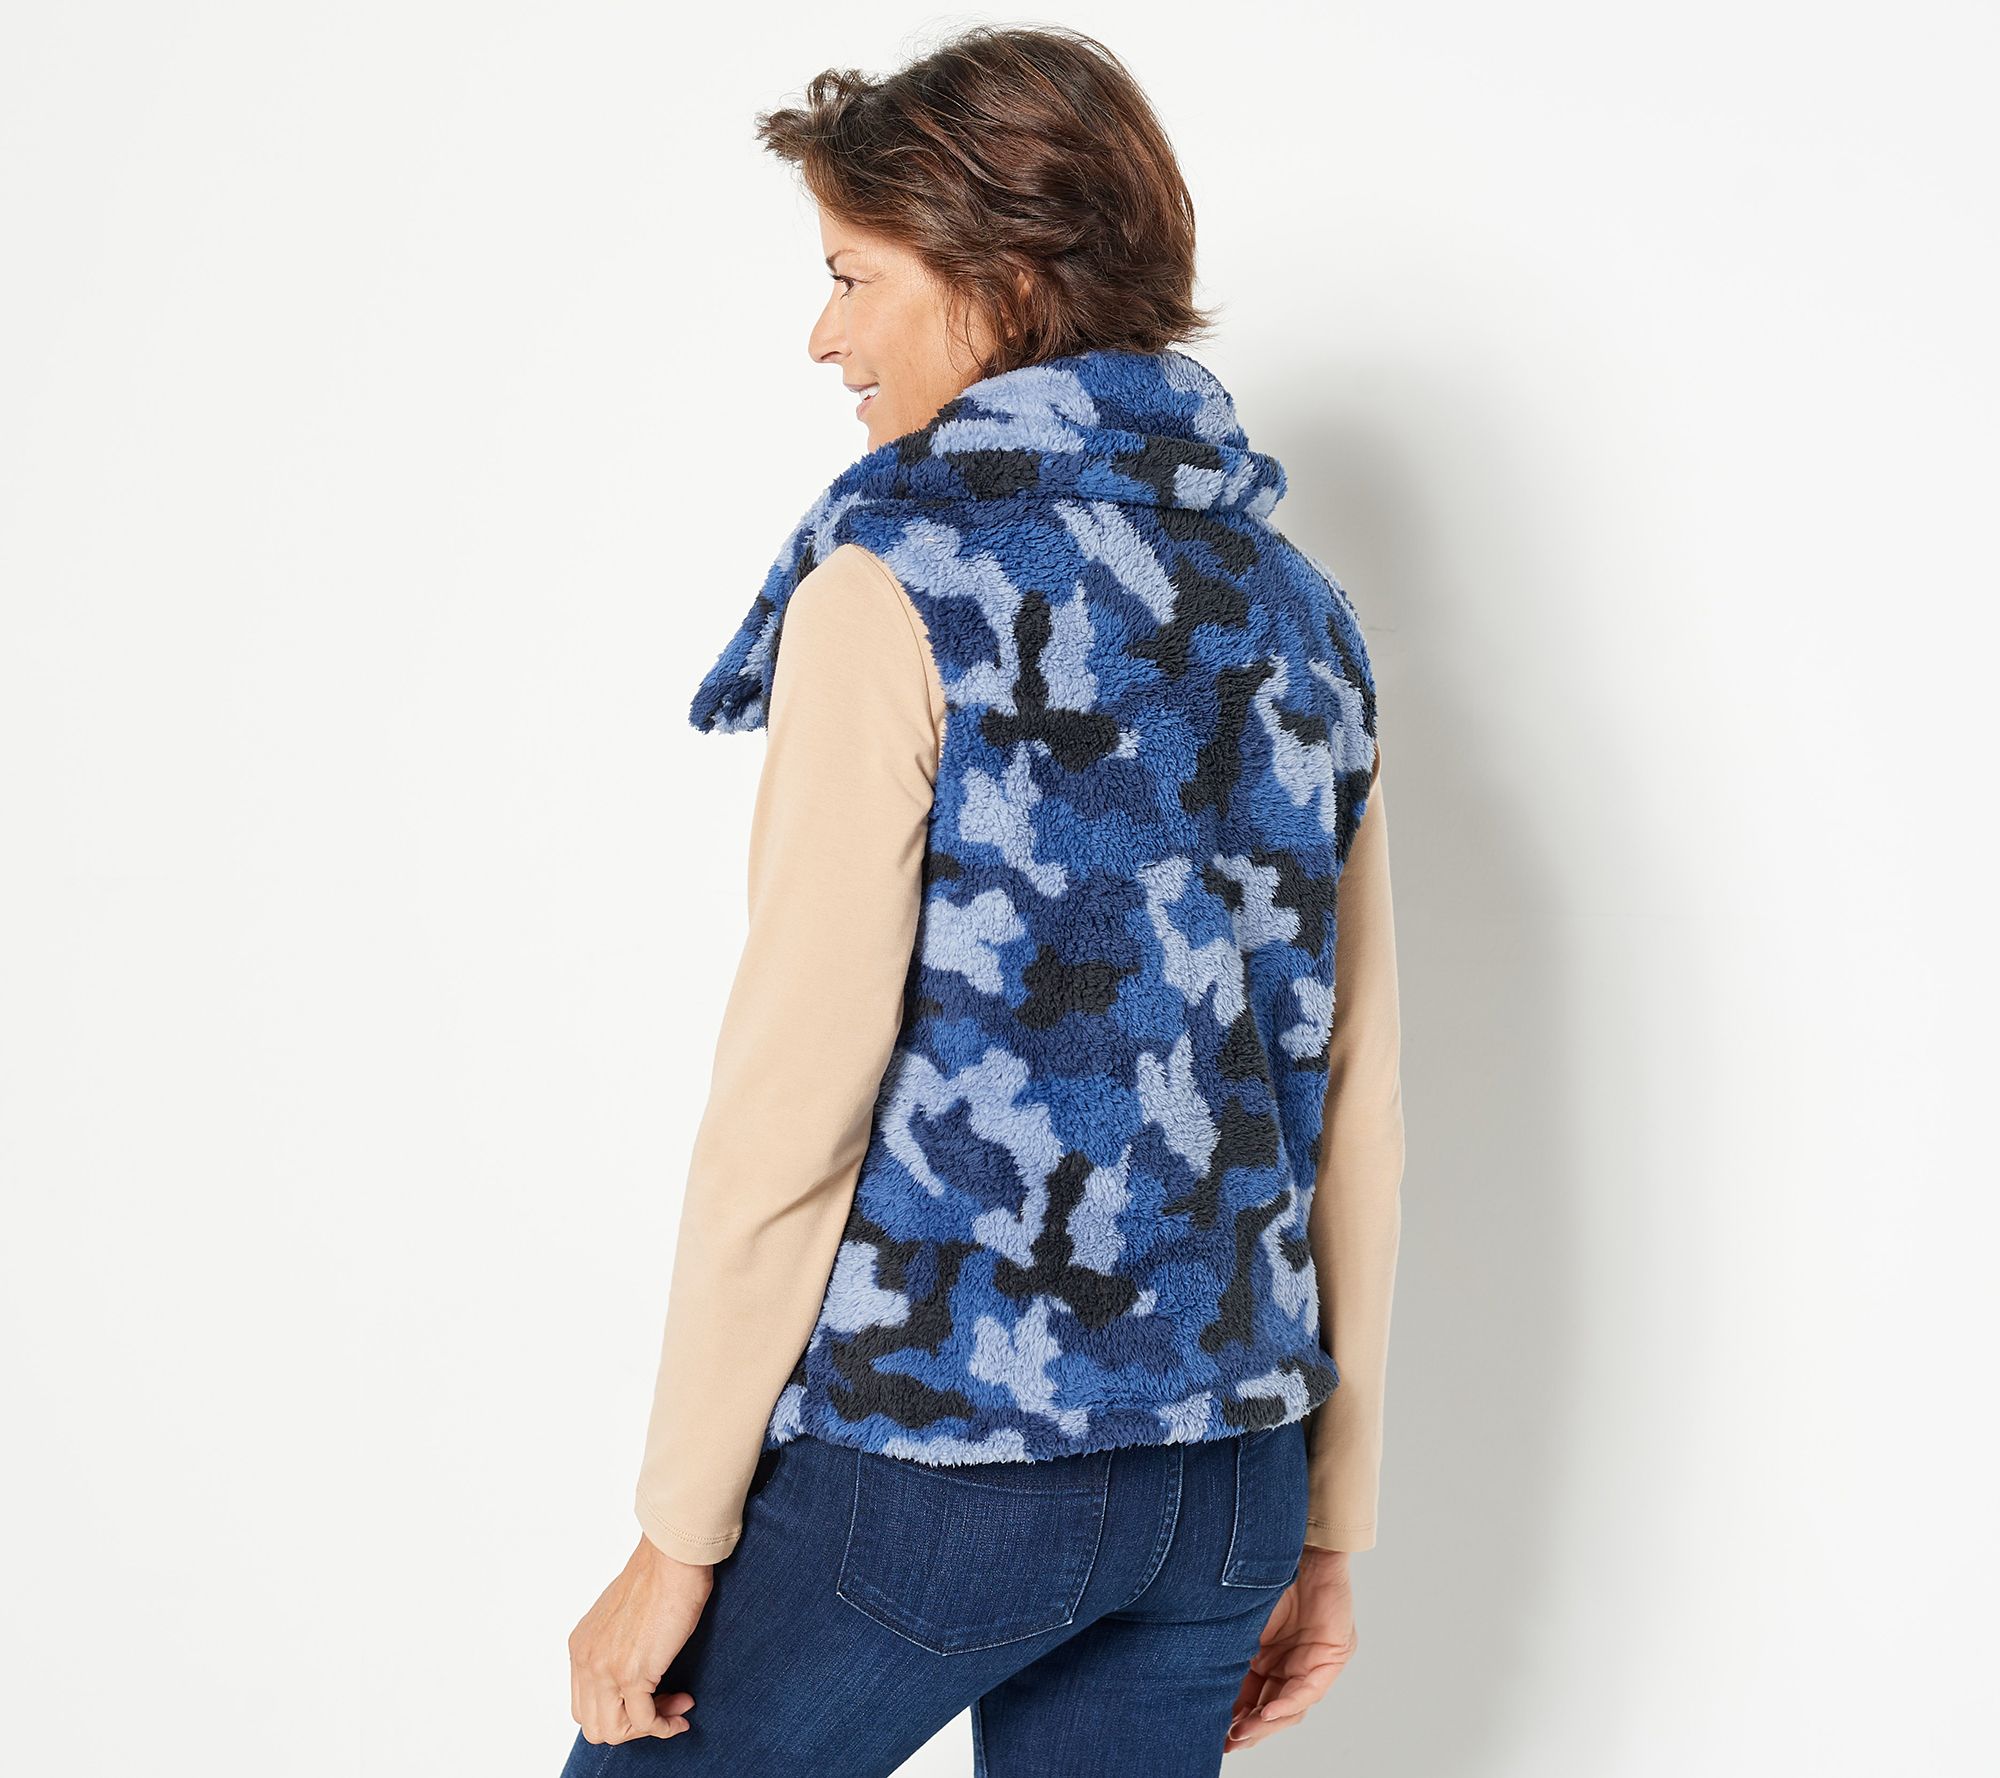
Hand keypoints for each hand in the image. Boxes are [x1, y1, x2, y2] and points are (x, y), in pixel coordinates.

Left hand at [568, 1533, 714, 1744]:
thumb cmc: (658, 1576)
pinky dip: (664, 1726)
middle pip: (594, 1725)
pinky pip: (644, 1721)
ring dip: (647, 1728)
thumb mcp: (621, 1616)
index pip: (585, 1704)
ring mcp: (605, 1669)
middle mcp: (585, 1661)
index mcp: (580, 1647)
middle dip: (630, 1725)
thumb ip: (615, 1645)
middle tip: (662, 1706)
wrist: (671, 1558)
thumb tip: (635, 1672)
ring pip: (613, 1731)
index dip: (617, 1710)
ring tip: (676, 1707)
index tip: (650, 1698)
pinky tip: (682, 1712)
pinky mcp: (632, 1673)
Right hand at [1223, 1545, 1358, 1752]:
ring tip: (1241, 1733)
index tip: (1213, 1734)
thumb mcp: (1237, 1619)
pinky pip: (1309, 1690)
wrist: (1294, 1539)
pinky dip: (1287, 1704)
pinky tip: (1266, 1713)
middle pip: (1271, 1708)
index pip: (1252, 1696)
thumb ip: (1224, 1650)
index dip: (1235, 1717)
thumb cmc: (1259, 1570)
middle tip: (1227, 1742)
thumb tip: (1187, 1679)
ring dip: (1265, 1723)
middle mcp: (1291, 1662)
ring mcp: (1313, 1661)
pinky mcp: (1332, 1655)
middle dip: (1248, 1729)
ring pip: (1290, 1706)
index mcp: (1266, 1655)